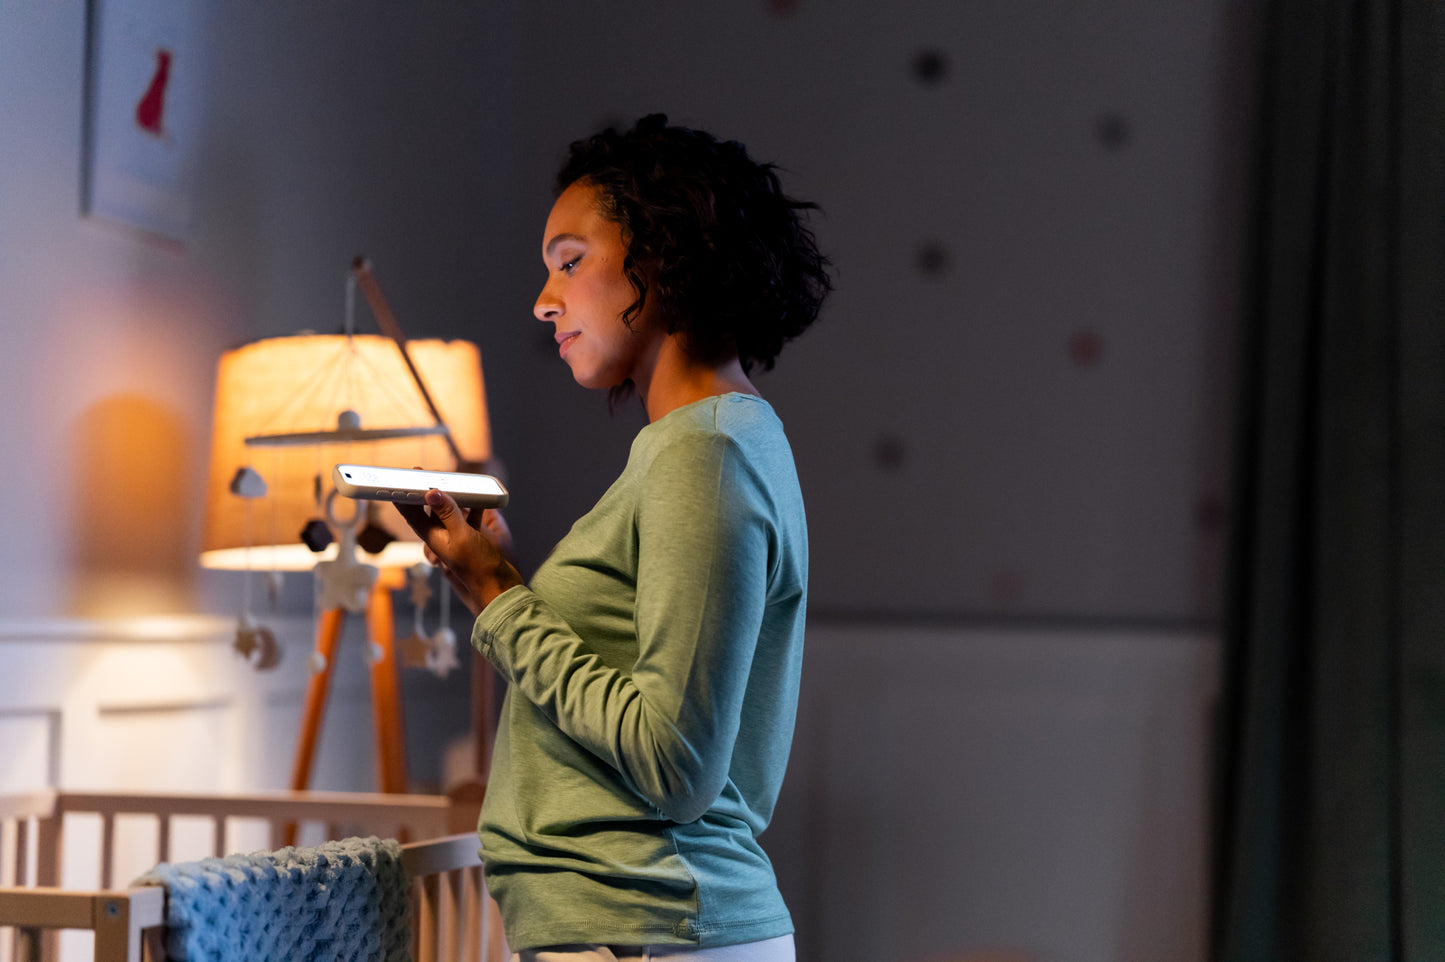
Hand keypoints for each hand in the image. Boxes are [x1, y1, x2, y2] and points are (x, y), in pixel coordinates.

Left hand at [394, 489, 523, 614]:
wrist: (497, 587)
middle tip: (427, 473)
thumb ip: (447, 513)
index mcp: (432, 536)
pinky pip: (467, 515)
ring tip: (452, 480)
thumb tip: (430, 493)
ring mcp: (456, 536)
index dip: (403, 495)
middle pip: (428, 508)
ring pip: (448, 510)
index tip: (400, 478)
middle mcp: (441, 535)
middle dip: (425, 491)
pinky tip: (479, 496)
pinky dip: (471, 505)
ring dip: (449, 496)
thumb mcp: (461, 536)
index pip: (410, 512)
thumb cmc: (477, 566)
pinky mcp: (470, 536)